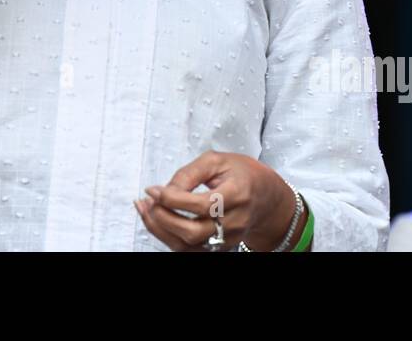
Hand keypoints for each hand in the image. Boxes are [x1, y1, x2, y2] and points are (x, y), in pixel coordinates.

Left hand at [134, 149, 299, 251]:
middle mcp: (235, 221)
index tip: (153, 189)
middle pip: (194, 232)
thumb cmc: (241, 174)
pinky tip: (156, 220)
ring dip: (160, 229)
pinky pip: (189, 250)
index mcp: (238, 194)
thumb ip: (189, 173)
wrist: (267, 197)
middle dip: (164, 218)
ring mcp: (228, 238)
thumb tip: (164, 191)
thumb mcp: (217, 161)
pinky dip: (167, 237)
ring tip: (145, 209)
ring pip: (188, 246)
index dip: (173, 199)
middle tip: (149, 200)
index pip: (202, 205)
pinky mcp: (220, 247)